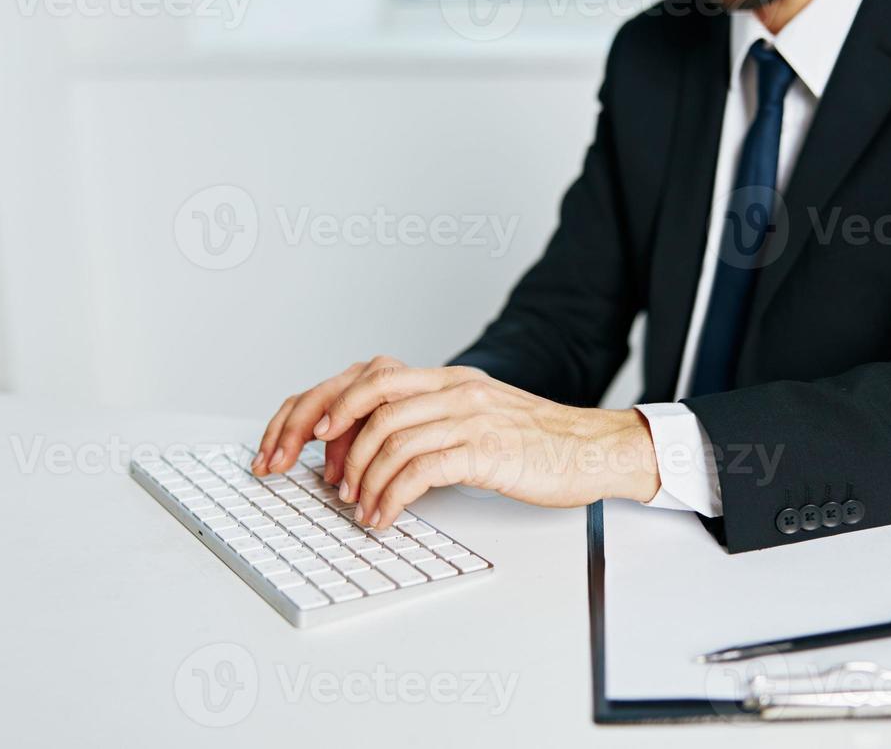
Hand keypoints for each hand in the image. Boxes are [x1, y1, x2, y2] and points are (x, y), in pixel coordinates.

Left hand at [270, 359, 660, 528]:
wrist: (595, 449)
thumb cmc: (536, 443)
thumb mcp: (477, 418)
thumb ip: (432, 421)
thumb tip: (371, 448)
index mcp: (447, 378)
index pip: (367, 376)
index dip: (322, 403)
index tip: (295, 439)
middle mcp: (453, 388)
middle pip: (366, 396)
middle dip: (322, 435)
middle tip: (307, 474)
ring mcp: (470, 416)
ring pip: (388, 436)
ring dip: (360, 478)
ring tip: (356, 507)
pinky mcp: (485, 450)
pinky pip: (419, 469)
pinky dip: (389, 496)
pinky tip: (384, 516)